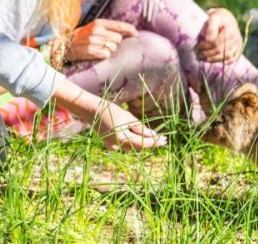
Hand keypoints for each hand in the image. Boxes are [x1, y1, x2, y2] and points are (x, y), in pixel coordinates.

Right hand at [49, 79, 164, 151]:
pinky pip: (126, 144)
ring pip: (132, 146)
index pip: (142, 143)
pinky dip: (134, 141)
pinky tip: (141, 136)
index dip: (155, 142)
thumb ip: (141, 129)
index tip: (165, 140)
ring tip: (155, 137)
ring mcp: (113, 146)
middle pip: (138, 146)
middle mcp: (117, 146)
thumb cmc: (111, 111)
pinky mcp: (110, 144)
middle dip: (150, 143)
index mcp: (122, 139)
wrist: (92, 111)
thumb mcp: (128, 118)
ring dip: (143, 142)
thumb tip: (153, 136)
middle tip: (163, 140)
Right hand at [65, 18, 137, 61]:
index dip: (129, 30)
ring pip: (113, 48)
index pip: (119, 25)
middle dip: (115, 42)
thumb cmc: (83, 36)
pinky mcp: (91, 51)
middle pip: (118, 39)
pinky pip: (106, 55)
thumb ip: (109, 28)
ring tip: (99, 48)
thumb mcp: (94, 27)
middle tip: (105, 43)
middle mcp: (97, 31)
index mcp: (99, 23)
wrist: (66, 44)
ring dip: (109, 49)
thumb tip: (128, 32)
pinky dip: (103, 55)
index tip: (135, 34)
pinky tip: (96, 53)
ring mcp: (94, 41)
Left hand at [196, 8, 243, 62]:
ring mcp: (238, 46)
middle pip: (220, 51)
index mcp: (231, 31)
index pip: (216, 43)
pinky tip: (211, 60)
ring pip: (225, 58)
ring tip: (201, 58)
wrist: (226, 18)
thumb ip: (211, 27)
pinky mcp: (238, 51)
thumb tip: (208, 39)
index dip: (204, 47)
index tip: (196, 46)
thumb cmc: (218, 17)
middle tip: (196, 54)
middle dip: (206, 54)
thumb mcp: (214, 17)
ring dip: (212, 60)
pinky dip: (221, 61)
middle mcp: (237, 40)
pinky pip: (231, 60)